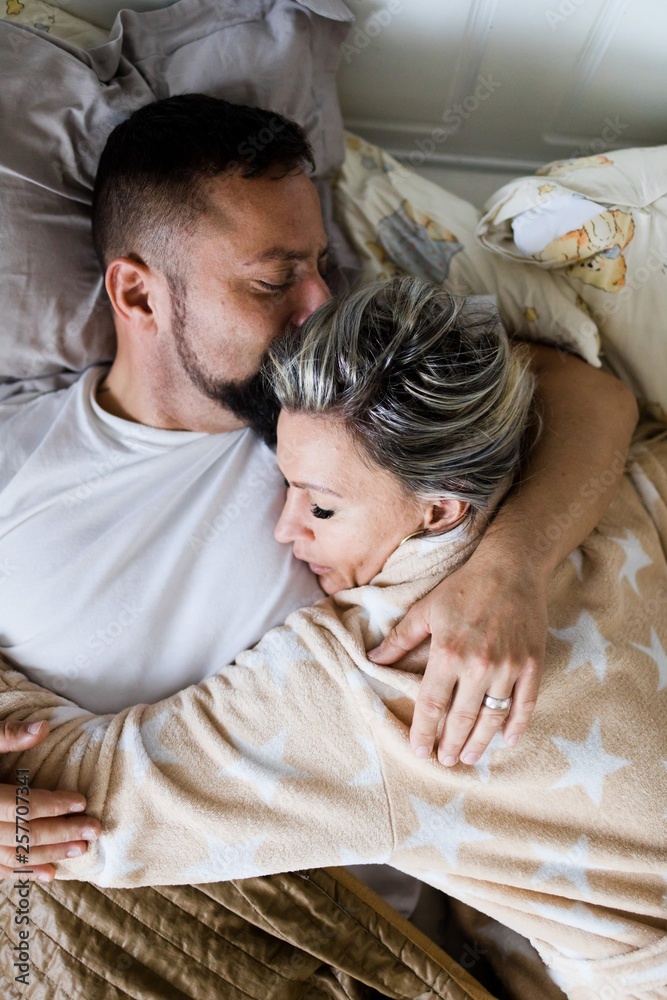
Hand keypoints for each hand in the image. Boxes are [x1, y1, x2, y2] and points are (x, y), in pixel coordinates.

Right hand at [0, 720, 100, 881]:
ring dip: (49, 855)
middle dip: (60, 833)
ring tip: (81, 851)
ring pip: (12, 857)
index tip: (81, 801)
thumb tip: (43, 727)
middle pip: (21, 834)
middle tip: (94, 830)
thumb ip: (6, 736)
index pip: (18, 806)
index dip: (51, 805)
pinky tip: (50, 874)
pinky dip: (23, 874)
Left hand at [368, 551, 545, 765]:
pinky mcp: (532, 664)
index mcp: (448, 653)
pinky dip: (517, 726)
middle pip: (462, 718)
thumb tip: (373, 657)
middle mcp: (478, 665)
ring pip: (493, 717)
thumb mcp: (426, 608)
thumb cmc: (465, 587)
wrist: (512, 567)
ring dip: (480, 742)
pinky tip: (508, 740)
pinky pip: (525, 704)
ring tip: (470, 758)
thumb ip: (400, 638)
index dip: (423, 730)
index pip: (431, 704)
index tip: (418, 749)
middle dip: (451, 745)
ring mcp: (508, 666)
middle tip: (445, 761)